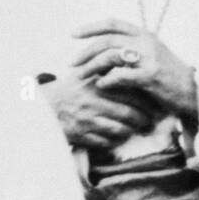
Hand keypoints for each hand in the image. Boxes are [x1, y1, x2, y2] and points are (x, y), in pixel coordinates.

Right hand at [41, 71, 158, 150]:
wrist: (44, 107)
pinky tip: (122, 136)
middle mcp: (93, 102)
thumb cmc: (69, 89)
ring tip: (140, 128)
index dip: (145, 100)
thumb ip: (106, 66)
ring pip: (120, 130)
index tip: (154, 102)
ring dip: (133, 131)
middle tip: (152, 119)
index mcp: (97, 84)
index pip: (129, 92)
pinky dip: (117, 140)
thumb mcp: (86, 73)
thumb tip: (131, 58)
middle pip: (128, 113)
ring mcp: (87, 120)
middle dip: (144, 118)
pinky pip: (107, 142)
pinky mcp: (82, 135)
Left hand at [70, 18, 197, 121]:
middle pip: (107, 40)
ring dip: (91, 66)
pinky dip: (107, 80)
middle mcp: (146, 42)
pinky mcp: (151, 76)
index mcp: (145, 34)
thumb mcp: (152, 56)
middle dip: (86, 51)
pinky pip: (121, 75)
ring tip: (81, 76)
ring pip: (111, 56)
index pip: (113, 24)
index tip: (74, 34)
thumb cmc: (170, 77)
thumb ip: (131, 51)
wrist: (195, 92)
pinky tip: (99, 86)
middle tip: (72, 63)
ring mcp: (149, 58)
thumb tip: (103, 53)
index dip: (92, 27)